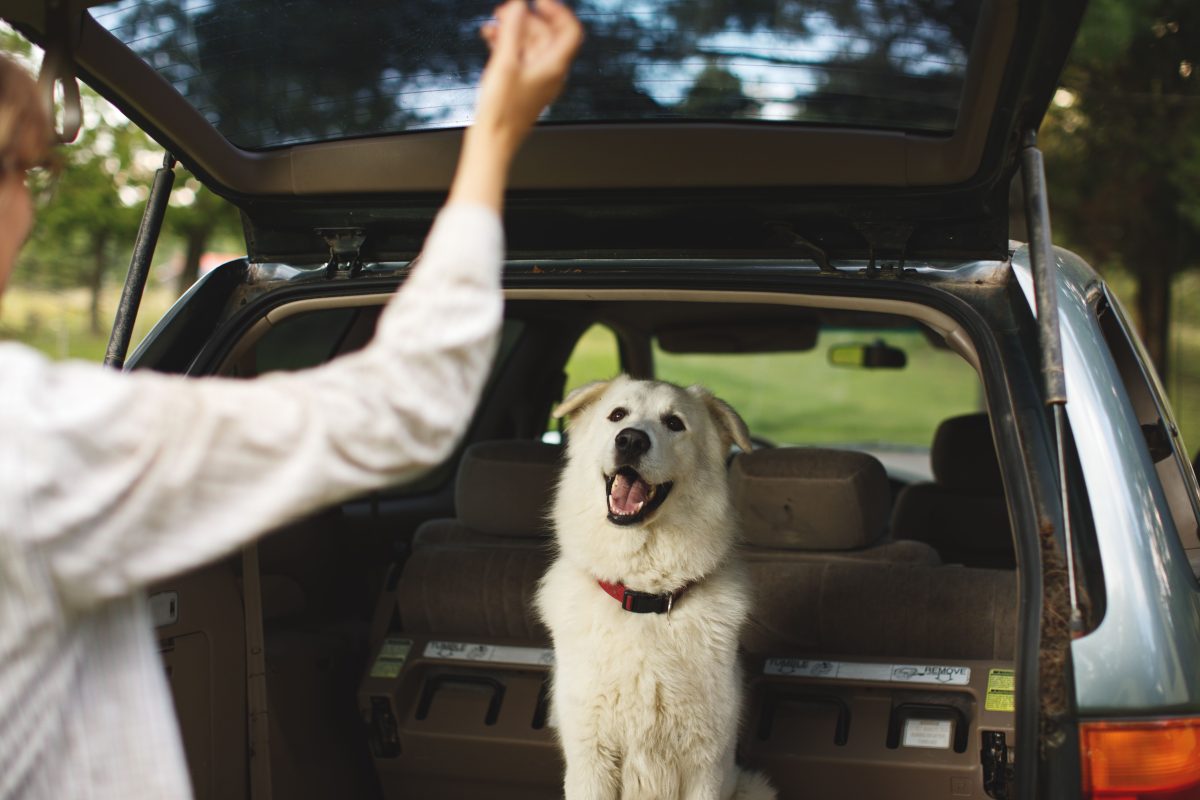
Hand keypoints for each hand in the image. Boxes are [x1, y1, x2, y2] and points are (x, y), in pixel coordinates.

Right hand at [475, 0, 583, 152]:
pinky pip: (520, 58)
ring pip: (530, 46)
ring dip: (512, 31)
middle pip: (546, 36)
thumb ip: (513, 30)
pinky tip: (491, 39)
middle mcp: (550, 74)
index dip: (557, 11)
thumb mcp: (505, 63)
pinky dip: (507, 45)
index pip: (571, 31)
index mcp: (555, 68)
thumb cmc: (501, 111)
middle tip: (503, 10)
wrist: (492, 142)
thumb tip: (519, 5)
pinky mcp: (523, 86)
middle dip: (525, 19)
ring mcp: (536, 80)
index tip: (537, 1)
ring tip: (492, 24)